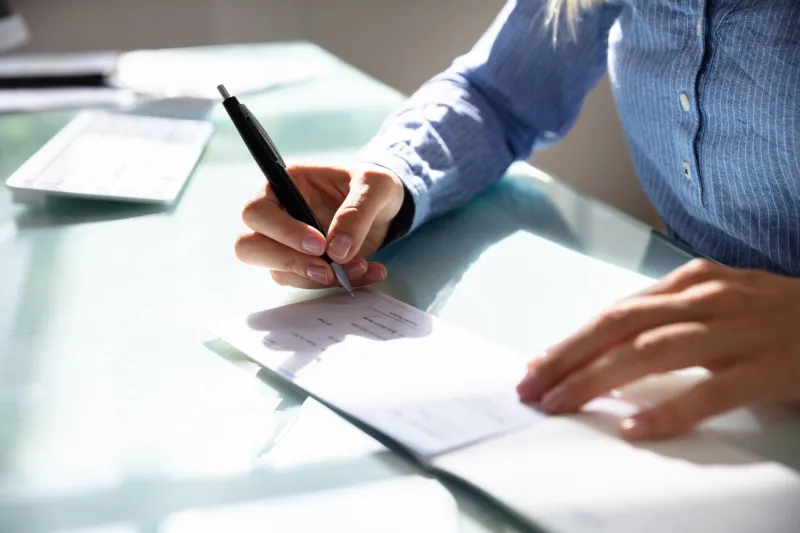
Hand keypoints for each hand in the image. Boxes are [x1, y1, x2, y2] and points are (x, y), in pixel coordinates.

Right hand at [235, 163, 404, 287]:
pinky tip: (366, 272)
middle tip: (328, 269)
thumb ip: (357, 211)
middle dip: (288, 262)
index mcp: (285, 184)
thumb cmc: (373, 187)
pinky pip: (305, 283)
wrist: (386, 209)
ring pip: (278, 272)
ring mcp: (284, 243)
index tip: (320, 245)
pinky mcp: (301, 265)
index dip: (282, 231)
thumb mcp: (375, 186)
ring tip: (360, 267)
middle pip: (249, 246)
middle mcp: (277, 214)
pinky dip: (335, 284)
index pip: (257, 211)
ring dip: (318, 278)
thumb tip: (337, 251)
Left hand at [516, 259, 799, 440]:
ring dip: (598, 380)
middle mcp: (705, 299)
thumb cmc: (775, 313)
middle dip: (569, 358)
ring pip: (652, 352)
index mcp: (690, 283)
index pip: (615, 312)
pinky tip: (634, 428)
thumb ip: (666, 315)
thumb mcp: (716, 301)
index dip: (571, 341)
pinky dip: (669, 409)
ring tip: (561, 404)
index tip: (535, 366)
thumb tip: (607, 341)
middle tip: (531, 388)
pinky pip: (711, 392)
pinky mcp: (768, 367)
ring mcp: (737, 331)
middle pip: (620, 326)